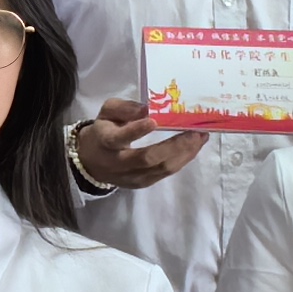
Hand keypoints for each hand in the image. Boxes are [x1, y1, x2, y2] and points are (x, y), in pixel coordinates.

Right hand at [75, 100, 203, 193]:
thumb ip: (124, 108)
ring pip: (162, 169)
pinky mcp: (143, 183)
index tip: (153, 121)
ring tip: (201, 137)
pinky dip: (183, 160)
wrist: (92, 162)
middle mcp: (119, 163)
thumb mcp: (106, 112)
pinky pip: (166, 173)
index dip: (136, 131)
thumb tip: (147, 108)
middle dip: (174, 146)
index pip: (119, 138)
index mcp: (106, 141)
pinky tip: (193, 147)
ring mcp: (132, 177)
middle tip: (195, 132)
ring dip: (185, 154)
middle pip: (148, 158)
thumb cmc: (104, 131)